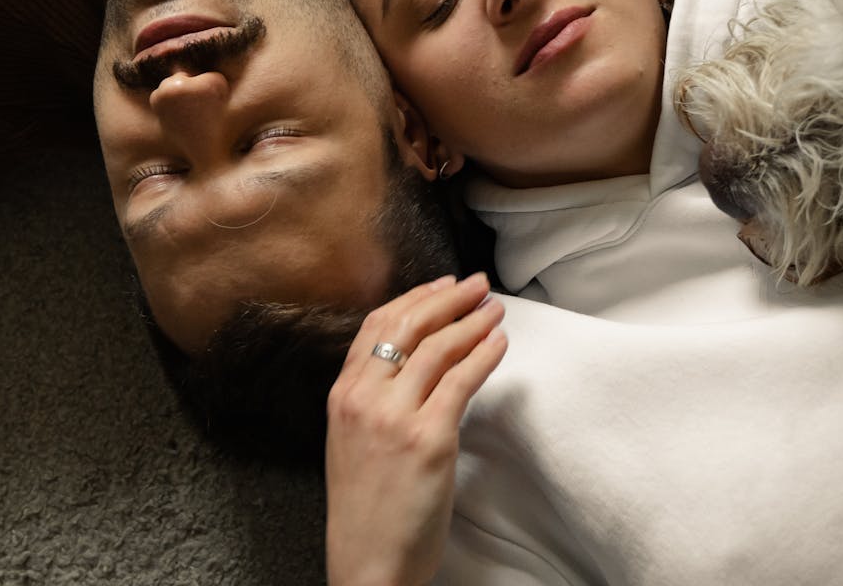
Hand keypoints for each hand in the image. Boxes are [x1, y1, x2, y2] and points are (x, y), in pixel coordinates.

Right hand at [324, 272, 508, 585]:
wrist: (368, 561)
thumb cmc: (366, 508)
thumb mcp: (351, 440)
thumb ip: (371, 398)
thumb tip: (412, 360)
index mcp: (342, 395)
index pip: (377, 326)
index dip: (414, 298)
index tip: (442, 284)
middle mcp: (364, 398)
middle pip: (409, 326)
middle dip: (448, 298)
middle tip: (478, 285)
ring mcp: (395, 417)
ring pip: (439, 348)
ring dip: (473, 322)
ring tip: (495, 310)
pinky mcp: (429, 438)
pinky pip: (463, 381)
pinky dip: (485, 355)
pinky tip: (500, 344)